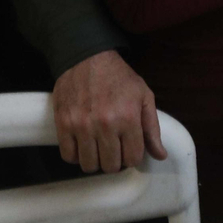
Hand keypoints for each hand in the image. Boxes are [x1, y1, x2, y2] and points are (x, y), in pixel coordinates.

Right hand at [51, 50, 165, 173]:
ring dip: (95, 161)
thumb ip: (152, 128)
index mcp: (128, 118)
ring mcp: (81, 126)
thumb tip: (160, 156)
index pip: (132, 158)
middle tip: (113, 148)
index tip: (128, 148)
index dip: (132, 156)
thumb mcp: (143, 96)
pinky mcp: (62, 124)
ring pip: (89, 165)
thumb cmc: (118, 76)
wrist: (86, 56)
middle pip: (111, 166)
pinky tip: (82, 146)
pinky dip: (76, 156)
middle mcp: (105, 124)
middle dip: (115, 160)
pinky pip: (68, 156)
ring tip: (97, 148)